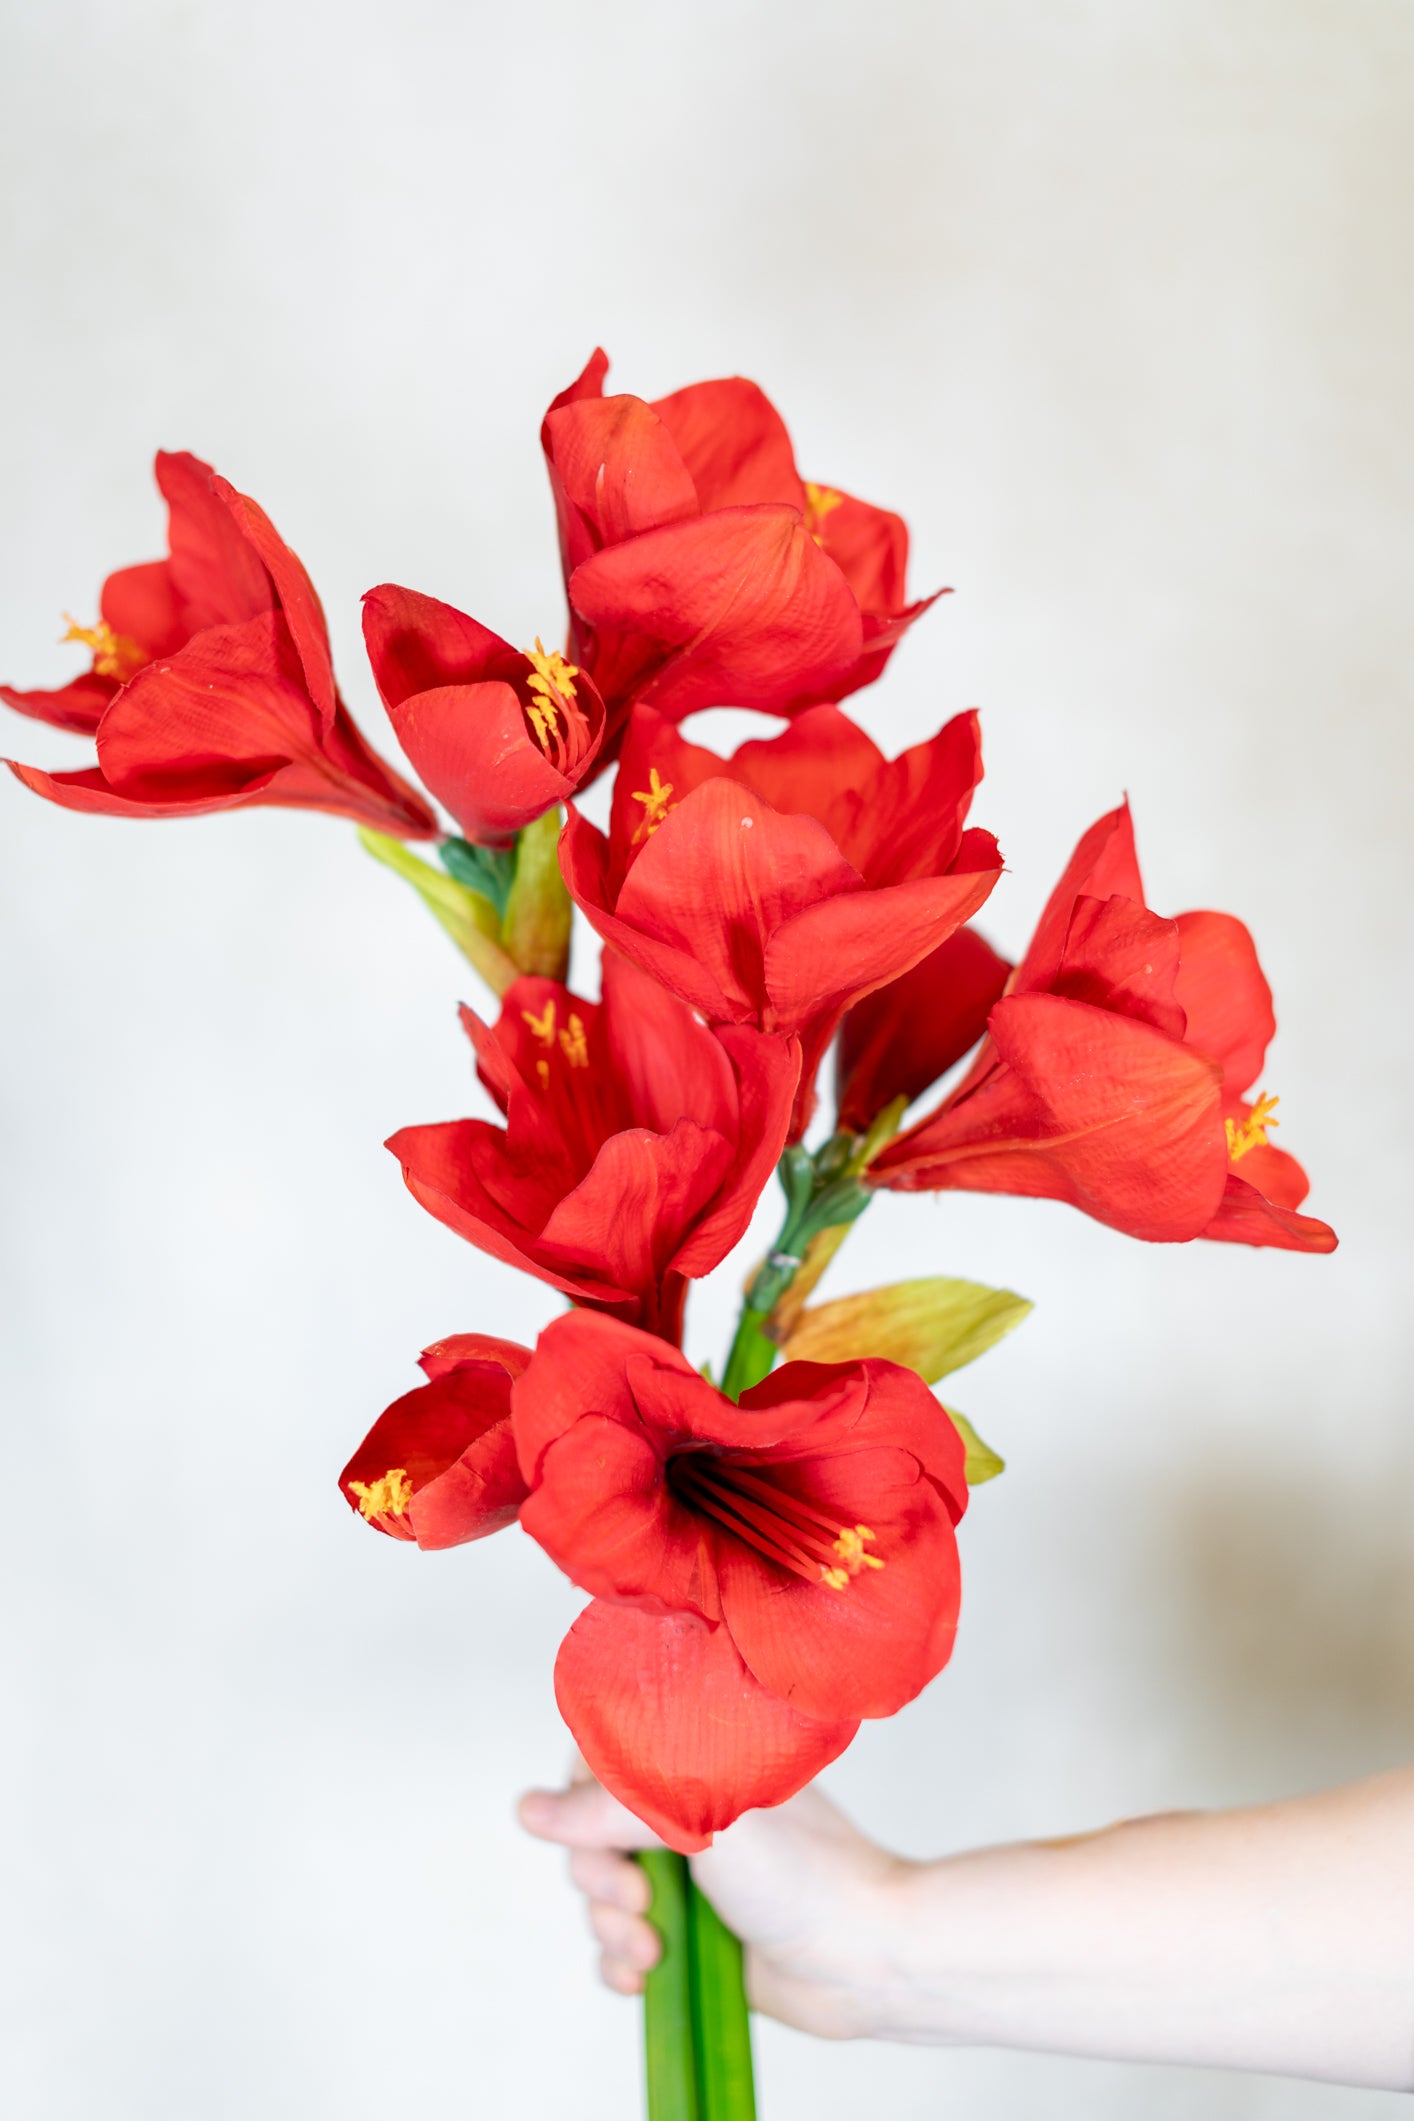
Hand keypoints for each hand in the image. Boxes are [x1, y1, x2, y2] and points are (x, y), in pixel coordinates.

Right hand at [518, 1766, 908, 2038]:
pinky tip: (644, 1975)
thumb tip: (530, 1811)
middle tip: (639, 1896)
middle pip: (588, 1833)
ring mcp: (686, 1874)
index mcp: (693, 1758)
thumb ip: (610, 1809)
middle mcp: (685, 1810)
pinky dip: (621, 1962)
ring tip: (652, 1945)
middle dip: (597, 1874)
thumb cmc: (805, 1873)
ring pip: (601, 1894)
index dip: (583, 1796)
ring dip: (611, 1926)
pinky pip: (621, 1945)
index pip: (600, 1755)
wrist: (866, 1958)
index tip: (602, 1827)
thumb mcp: (700, 1819)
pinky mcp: (689, 1931)